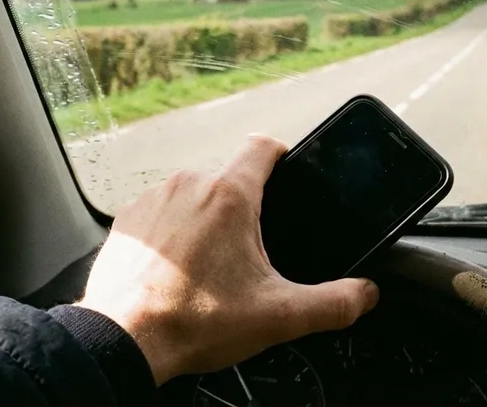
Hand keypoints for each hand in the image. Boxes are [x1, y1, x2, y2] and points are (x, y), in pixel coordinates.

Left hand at [76, 134, 379, 384]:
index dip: (283, 157)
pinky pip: (163, 213)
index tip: (288, 179)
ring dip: (207, 221)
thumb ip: (333, 303)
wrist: (122, 339)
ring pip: (195, 195)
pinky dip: (174, 234)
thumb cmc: (195, 322)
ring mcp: (153, 198)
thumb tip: (364, 293)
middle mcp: (188, 184)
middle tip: (250, 256)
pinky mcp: (128, 218)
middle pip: (231, 179)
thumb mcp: (278, 316)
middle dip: (245, 210)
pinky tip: (178, 270)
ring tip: (211, 268)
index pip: (264, 146)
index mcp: (229, 195)